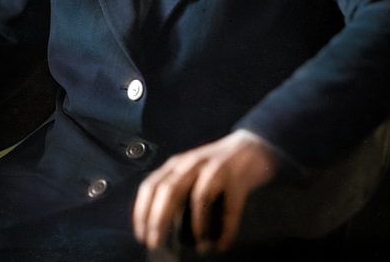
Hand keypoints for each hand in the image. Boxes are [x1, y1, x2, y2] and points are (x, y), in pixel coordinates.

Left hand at [131, 130, 279, 253]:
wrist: (249, 146)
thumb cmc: (215, 166)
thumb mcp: (189, 173)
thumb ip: (175, 191)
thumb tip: (161, 224)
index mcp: (176, 165)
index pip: (150, 186)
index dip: (142, 210)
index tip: (140, 232)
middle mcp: (191, 165)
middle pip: (168, 190)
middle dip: (159, 218)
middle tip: (155, 242)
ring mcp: (214, 170)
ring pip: (197, 196)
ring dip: (195, 222)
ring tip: (195, 243)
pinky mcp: (236, 180)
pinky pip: (230, 206)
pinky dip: (226, 227)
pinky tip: (222, 243)